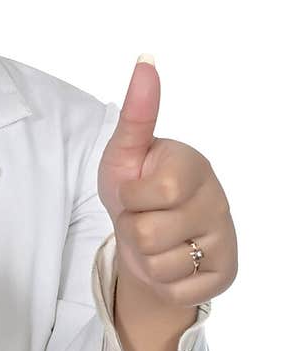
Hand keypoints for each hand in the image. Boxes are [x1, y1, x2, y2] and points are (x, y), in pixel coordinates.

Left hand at [97, 58, 237, 310]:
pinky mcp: (223, 273)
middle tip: (143, 218)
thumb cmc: (135, 187)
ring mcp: (224, 238)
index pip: (150, 194)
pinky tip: (171, 262)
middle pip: (146, 235)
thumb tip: (146, 60)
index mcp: (193, 165)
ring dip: (146, 258)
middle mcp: (217, 199)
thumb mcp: (125, 153)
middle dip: (132, 230)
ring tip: (155, 240)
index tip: (137, 190)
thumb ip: (136, 113)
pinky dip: (163, 282)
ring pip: (160, 266)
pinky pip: (175, 290)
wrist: (146, 238)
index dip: (130, 197)